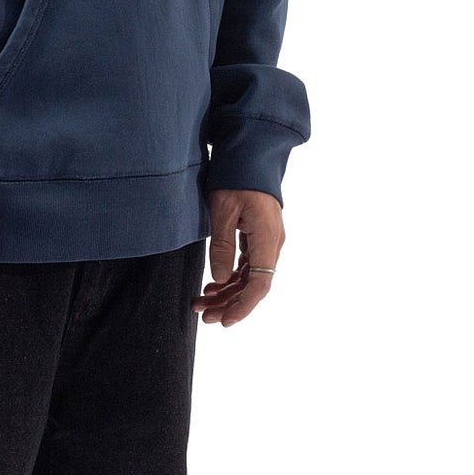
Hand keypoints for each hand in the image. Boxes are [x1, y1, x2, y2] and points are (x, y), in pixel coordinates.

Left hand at [199, 190, 284, 325]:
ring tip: (201, 303)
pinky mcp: (257, 236)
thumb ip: (221, 246)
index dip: (243, 306)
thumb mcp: (223, 210)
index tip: (225, 321)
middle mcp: (271, 243)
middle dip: (229, 304)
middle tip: (203, 316)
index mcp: (267, 238)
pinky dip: (230, 278)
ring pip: (249, 277)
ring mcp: (266, 240)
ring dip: (227, 293)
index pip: (260, 284)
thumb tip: (219, 280)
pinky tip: (213, 286)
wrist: (250, 153)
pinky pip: (247, 265)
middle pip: (253, 285)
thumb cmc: (236, 177)